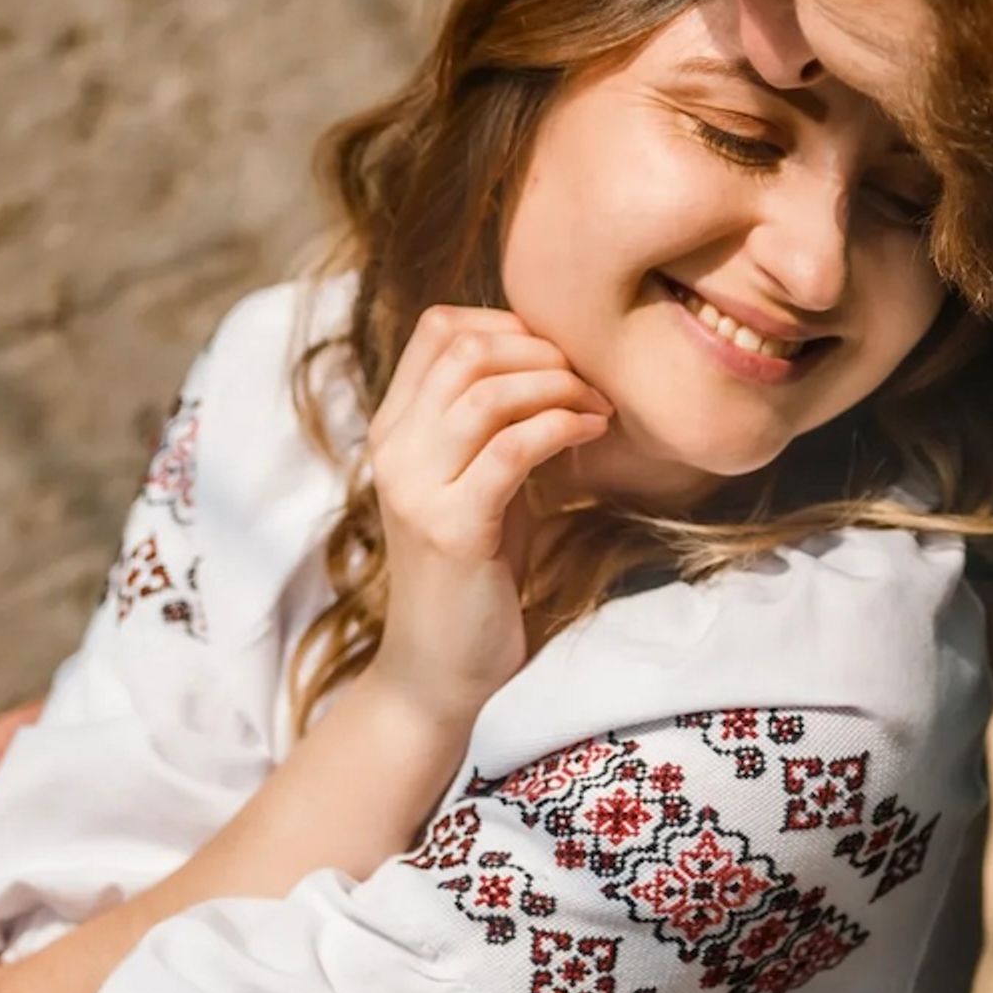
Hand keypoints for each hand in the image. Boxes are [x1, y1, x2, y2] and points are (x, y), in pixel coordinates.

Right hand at [356, 306, 611, 731]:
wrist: (439, 667)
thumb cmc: (475, 568)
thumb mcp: (477, 478)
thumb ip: (493, 422)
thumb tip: (554, 357)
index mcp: (395, 428)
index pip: (439, 328)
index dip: (508, 325)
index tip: (557, 357)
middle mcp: (395, 449)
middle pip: (465, 348)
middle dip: (542, 352)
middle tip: (589, 383)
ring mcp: (417, 488)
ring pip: (488, 391)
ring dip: (559, 387)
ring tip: (597, 410)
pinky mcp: (452, 529)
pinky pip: (513, 448)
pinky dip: (561, 427)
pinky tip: (591, 433)